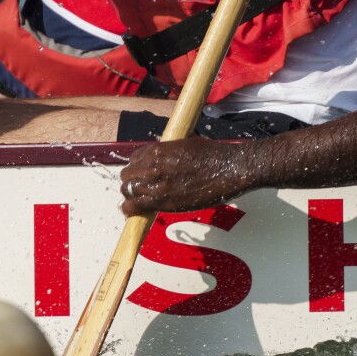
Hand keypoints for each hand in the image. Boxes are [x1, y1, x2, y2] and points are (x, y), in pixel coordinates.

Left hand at [118, 137, 253, 215]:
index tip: (140, 173)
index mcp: (158, 150)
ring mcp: (157, 184)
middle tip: (138, 188)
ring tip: (135, 200)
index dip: (136, 167)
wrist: (229, 168)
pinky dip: (130, 209)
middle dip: (131, 181)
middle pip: (127, 175)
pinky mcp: (163, 201)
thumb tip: (163, 158)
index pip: (134, 158)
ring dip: (130, 195)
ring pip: (128, 190)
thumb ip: (169, 151)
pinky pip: (135, 206)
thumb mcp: (185, 144)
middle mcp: (153, 166)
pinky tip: (130, 211)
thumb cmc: (213, 155)